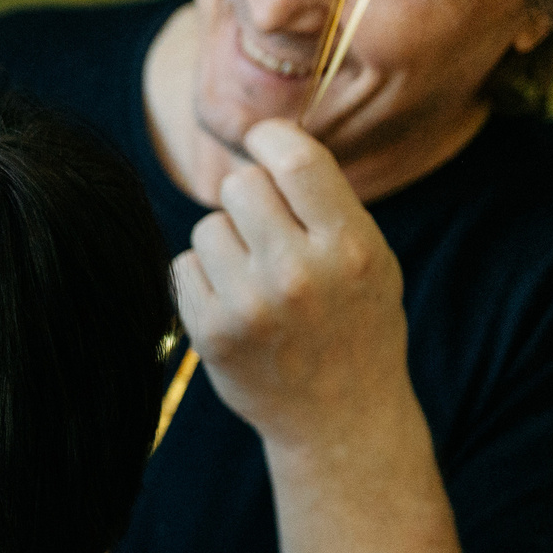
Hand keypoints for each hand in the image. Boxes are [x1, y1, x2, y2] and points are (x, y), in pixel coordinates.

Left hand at [173, 120, 411, 452]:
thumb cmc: (354, 322)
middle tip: (266, 227)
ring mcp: (249, 305)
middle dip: (247, 196)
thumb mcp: (369, 258)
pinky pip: (184, 267)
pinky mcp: (211, 332)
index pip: (296, 160)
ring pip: (208, 227)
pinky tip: (235, 303)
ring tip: (256, 276)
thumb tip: (261, 138)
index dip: (270, 137)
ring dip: (225, 241)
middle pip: (239, 185)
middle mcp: (298, 273)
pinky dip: (203, 278)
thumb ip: (324, 203)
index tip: (262, 139)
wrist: (339, 415)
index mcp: (349, 246)